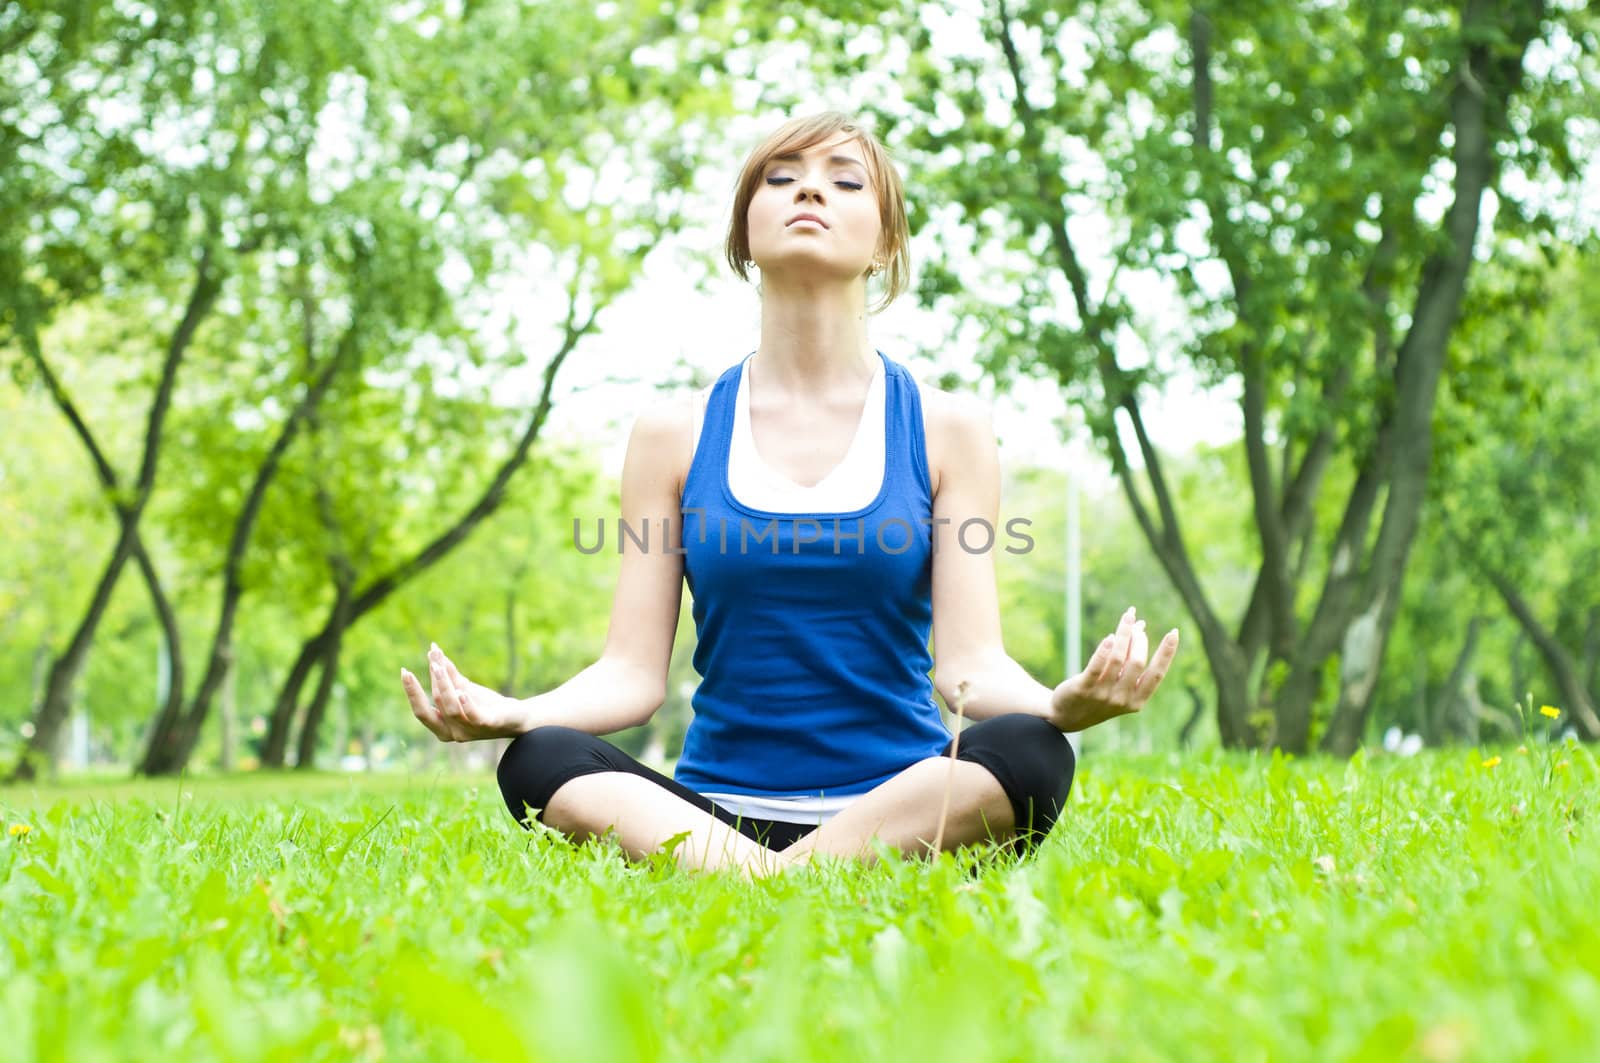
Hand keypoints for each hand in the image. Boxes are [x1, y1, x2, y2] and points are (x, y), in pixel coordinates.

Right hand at [401, 643, 525, 741]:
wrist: (516, 717)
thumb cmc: (486, 705)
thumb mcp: (464, 688)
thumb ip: (449, 675)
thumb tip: (433, 652)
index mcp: (442, 727)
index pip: (421, 711)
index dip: (412, 692)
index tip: (404, 671)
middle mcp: (453, 733)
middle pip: (433, 709)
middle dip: (422, 689)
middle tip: (416, 669)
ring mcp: (469, 731)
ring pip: (451, 709)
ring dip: (444, 686)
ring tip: (439, 667)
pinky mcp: (488, 725)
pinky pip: (474, 716)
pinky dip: (467, 704)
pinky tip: (462, 692)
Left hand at [1048, 607, 1179, 732]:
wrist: (1067, 716)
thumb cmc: (1099, 694)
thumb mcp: (1119, 682)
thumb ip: (1130, 659)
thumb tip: (1140, 625)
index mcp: (1137, 700)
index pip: (1157, 674)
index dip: (1167, 653)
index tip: (1174, 632)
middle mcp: (1122, 699)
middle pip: (1137, 662)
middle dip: (1139, 639)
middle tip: (1135, 623)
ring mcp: (1103, 695)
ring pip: (1117, 659)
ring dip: (1123, 634)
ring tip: (1127, 618)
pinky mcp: (1083, 689)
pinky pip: (1096, 666)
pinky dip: (1104, 650)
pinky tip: (1110, 636)